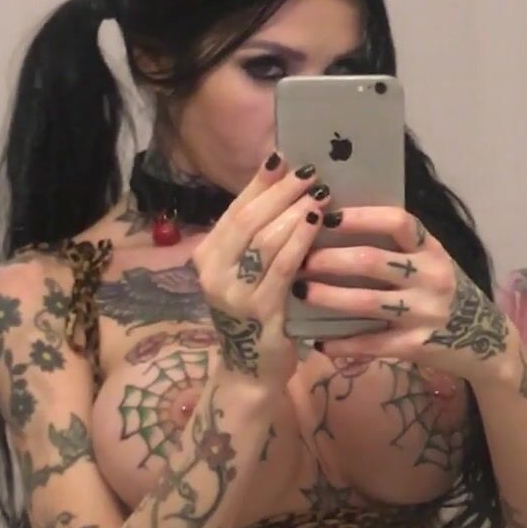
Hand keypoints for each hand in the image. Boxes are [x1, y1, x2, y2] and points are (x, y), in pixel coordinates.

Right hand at [191, 157, 326, 390]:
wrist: (250, 371)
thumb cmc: (257, 313)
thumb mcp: (249, 271)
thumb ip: (259, 236)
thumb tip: (286, 185)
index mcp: (206, 255)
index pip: (235, 209)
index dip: (260, 182)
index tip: (283, 156)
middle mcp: (212, 272)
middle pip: (249, 219)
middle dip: (281, 192)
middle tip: (311, 171)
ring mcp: (233, 293)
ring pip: (264, 240)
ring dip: (294, 212)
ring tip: (320, 193)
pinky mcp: (259, 312)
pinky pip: (282, 268)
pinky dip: (300, 241)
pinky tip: (317, 224)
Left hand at [295, 207, 514, 382]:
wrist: (486, 342)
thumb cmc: (445, 293)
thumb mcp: (432, 263)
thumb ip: (399, 248)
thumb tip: (338, 225)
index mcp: (432, 249)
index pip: (398, 222)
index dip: (361, 217)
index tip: (327, 215)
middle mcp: (432, 276)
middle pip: (372, 261)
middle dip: (329, 258)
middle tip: (298, 257)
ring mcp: (425, 312)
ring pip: (367, 301)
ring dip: (328, 296)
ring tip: (299, 290)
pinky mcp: (418, 345)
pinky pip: (372, 343)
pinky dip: (343, 343)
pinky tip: (318, 342)